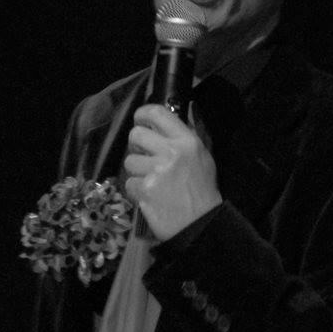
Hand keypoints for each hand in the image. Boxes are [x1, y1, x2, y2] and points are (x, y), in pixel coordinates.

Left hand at [124, 104, 222, 240]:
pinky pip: (129, 183)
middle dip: (136, 146)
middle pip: (135, 135)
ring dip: (137, 171)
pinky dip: (137, 190)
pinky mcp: (145, 190)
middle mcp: (171, 152)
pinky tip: (150, 196)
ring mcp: (156, 171)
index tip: (140, 120)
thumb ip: (189, 134)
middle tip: (144, 155)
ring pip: (129, 161)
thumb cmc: (203, 189)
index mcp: (187, 140)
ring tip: (152, 181)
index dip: (142, 114)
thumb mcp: (204, 156)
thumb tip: (186, 108)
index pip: (157, 113)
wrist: (200, 223)